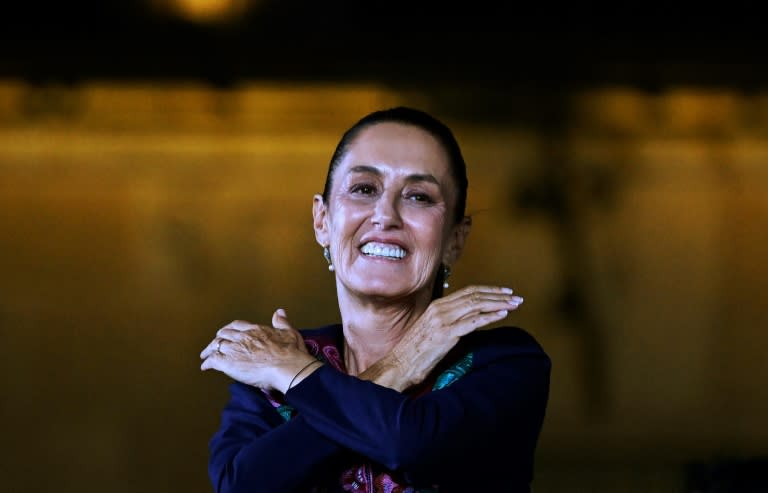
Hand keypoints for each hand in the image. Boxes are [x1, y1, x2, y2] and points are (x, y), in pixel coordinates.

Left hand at [200, 309, 315, 391]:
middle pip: (224, 334)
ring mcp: (234, 349)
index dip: (229, 329)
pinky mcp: (228, 362)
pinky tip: (205, 367)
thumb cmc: (290, 353)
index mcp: (255, 330)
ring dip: (209, 350)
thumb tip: (279, 312)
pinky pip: (212, 360)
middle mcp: (242, 337)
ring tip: (205, 355)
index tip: (226, 332)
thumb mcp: (289, 333)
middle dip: (218, 339)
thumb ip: (281, 322)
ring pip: (216, 346)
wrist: (286, 367)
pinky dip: (207, 363)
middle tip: (215, 344)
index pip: (237, 326)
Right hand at [363, 285, 522, 389]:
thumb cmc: (415, 353)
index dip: (489, 290)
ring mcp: (442, 320)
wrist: (399, 365)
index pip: (468, 292)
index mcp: (437, 306)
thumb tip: (464, 321)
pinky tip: (503, 314)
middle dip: (498, 295)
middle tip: (517, 297)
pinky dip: (490, 316)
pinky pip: (473, 321)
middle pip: (475, 295)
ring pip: (476, 305)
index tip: (505, 292)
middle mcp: (440, 309)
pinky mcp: (445, 334)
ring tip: (515, 304)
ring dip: (499, 303)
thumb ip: (447, 322)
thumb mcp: (431, 331)